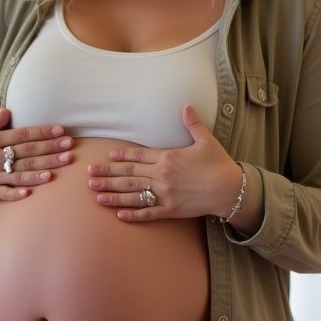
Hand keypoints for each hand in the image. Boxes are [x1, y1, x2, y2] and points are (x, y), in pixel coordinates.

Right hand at [0, 108, 72, 204]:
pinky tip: (31, 192)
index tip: (61, 130)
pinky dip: (16, 193)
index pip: (22, 134)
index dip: (43, 132)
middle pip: (26, 153)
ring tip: (60, 167)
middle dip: (50, 149)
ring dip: (41, 170)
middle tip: (70, 147)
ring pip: (20, 174)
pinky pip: (4, 194)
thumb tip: (7, 111)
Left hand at [87, 105, 242, 221]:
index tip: (107, 156)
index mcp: (168, 157)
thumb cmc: (219, 163)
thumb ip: (192, 123)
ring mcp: (165, 194)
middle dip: (107, 174)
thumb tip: (185, 105)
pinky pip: (148, 213)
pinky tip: (118, 214)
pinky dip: (133, 214)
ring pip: (133, 193)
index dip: (121, 156)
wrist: (230, 189)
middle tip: (89, 174)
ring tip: (95, 193)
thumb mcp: (206, 140)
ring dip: (113, 193)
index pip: (138, 156)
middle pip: (129, 174)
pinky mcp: (171, 210)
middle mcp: (162, 176)